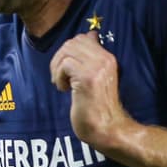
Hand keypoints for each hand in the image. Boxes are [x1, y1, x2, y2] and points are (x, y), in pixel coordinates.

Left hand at [50, 31, 131, 148]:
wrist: (107, 129)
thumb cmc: (97, 107)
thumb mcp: (96, 78)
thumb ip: (90, 61)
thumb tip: (88, 37)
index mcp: (108, 58)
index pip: (83, 38)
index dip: (69, 51)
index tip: (67, 70)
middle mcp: (105, 59)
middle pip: (73, 42)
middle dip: (59, 57)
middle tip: (60, 77)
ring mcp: (97, 68)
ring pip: (67, 51)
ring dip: (57, 67)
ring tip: (62, 83)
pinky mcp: (88, 78)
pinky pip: (65, 65)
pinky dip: (59, 77)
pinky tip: (64, 90)